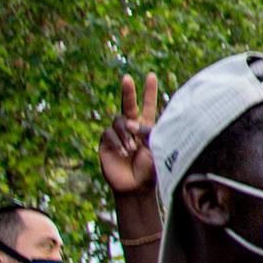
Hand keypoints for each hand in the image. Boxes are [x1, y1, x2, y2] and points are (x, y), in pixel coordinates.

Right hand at [99, 73, 159, 199]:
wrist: (136, 187)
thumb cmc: (150, 169)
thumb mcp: (156, 149)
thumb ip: (148, 133)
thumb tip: (132, 123)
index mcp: (147, 127)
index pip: (148, 105)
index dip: (149, 91)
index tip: (151, 75)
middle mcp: (131, 127)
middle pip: (128, 105)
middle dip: (128, 91)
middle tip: (127, 78)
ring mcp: (117, 134)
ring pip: (118, 121)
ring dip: (126, 133)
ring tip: (132, 149)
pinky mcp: (105, 143)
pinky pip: (108, 133)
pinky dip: (117, 141)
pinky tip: (123, 152)